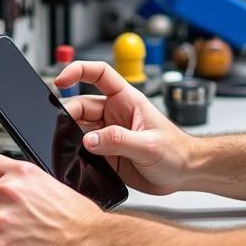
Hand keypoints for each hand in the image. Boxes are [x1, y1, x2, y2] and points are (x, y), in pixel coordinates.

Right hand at [54, 60, 193, 195]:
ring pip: (78, 128)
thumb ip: (119, 141)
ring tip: (66, 147)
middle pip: (81, 105)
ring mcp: (108, 133)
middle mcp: (115, 114)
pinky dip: (73, 153)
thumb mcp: (149, 145)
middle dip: (67, 114)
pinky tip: (71, 160)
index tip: (61, 80)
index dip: (79, 70)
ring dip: (69, 135)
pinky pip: (82, 149)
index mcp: (127, 100)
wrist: (184, 175)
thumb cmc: (177, 151)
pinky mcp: (105, 153)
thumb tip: (89, 139)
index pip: (100, 74)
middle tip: (61, 130)